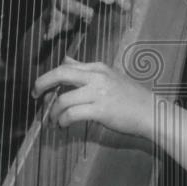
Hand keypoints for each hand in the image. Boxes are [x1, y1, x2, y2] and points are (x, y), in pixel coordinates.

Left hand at [32, 56, 155, 139]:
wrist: (152, 113)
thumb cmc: (131, 98)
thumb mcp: (109, 77)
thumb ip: (86, 70)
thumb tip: (65, 60)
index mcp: (98, 68)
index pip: (66, 66)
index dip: (49, 77)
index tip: (42, 89)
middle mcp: (97, 77)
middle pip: (60, 74)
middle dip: (41, 84)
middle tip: (34, 96)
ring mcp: (99, 93)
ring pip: (63, 99)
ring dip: (53, 112)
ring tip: (53, 121)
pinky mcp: (101, 111)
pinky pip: (72, 114)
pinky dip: (63, 121)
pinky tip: (63, 125)